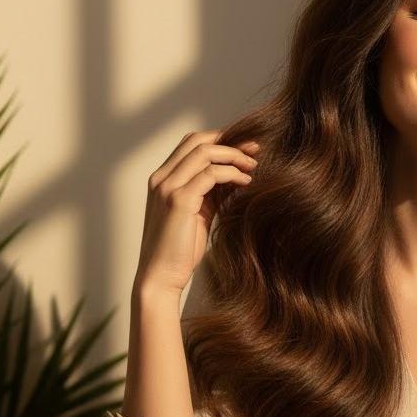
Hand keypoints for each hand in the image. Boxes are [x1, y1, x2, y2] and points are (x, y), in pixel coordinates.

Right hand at [135, 131, 260, 295]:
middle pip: (197, 140)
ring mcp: (167, 187)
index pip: (191, 144)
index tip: (246, 148)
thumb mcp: (199, 214)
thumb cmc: (181, 249)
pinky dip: (232, 174)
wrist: (161, 277)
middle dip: (230, 141)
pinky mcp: (179, 200)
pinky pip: (210, 174)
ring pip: (205, 153)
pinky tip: (246, 183)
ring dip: (234, 156)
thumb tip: (237, 175)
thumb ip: (212, 192)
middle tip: (255, 150)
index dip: (220, 140)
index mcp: (163, 179)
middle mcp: (161, 178)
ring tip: (254, 167)